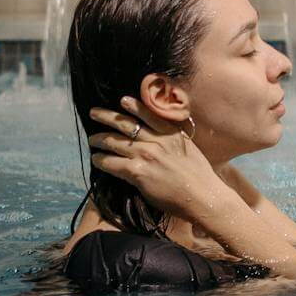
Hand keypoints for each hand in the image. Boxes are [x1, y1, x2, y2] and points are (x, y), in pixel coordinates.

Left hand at [86, 97, 227, 221]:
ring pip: (115, 142)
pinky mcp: (138, 172)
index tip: (122, 100)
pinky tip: (96, 159)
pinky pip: (112, 163)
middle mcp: (157, 140)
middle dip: (106, 117)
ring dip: (100, 139)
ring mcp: (146, 155)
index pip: (148, 113)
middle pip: (125, 124)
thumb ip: (175, 140)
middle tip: (94, 112)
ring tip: (92, 139)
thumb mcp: (189, 149)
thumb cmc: (200, 177)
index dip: (133, 106)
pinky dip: (101, 160)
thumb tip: (161, 139)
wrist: (203, 196)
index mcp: (171, 132)